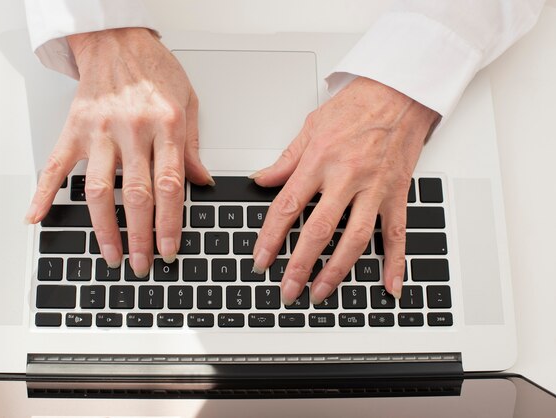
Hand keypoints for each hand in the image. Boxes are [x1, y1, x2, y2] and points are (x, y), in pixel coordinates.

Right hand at [24, 28, 212, 274]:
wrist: (116, 39)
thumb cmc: (154, 68)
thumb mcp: (188, 103)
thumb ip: (193, 146)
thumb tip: (202, 182)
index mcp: (166, 126)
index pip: (170, 186)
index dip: (170, 223)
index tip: (170, 248)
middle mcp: (132, 131)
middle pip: (136, 195)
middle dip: (140, 236)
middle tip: (143, 263)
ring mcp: (99, 131)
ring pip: (98, 190)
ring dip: (104, 228)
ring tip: (111, 255)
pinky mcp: (73, 129)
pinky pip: (55, 166)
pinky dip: (44, 193)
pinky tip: (38, 218)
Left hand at [251, 77, 439, 303]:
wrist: (399, 91)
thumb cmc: (356, 105)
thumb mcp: (311, 126)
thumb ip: (286, 159)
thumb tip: (261, 180)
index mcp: (319, 160)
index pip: (287, 206)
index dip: (270, 237)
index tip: (260, 260)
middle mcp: (346, 176)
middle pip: (319, 230)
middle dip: (299, 264)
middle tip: (287, 289)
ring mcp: (374, 188)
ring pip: (355, 238)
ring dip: (336, 270)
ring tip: (320, 292)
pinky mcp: (397, 193)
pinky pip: (396, 233)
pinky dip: (395, 262)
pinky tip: (389, 286)